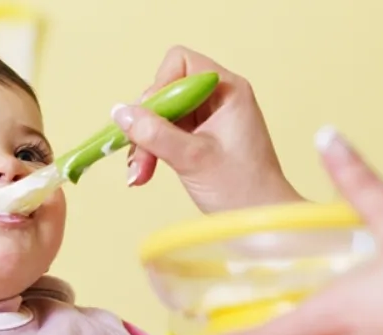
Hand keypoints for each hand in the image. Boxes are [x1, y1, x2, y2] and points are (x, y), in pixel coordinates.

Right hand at [110, 45, 301, 212]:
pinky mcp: (201, 140)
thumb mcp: (192, 159)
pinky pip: (166, 134)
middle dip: (146, 125)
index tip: (149, 121)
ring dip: (145, 143)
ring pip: (161, 116)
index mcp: (227, 91)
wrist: (262, 221)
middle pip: (166, 92)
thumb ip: (154, 133)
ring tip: (139, 174)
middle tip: (139, 159)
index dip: (159, 88)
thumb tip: (120, 112)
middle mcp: (219, 99)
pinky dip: (153, 152)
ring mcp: (210, 120)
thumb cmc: (241, 190)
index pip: (180, 64)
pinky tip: (144, 174)